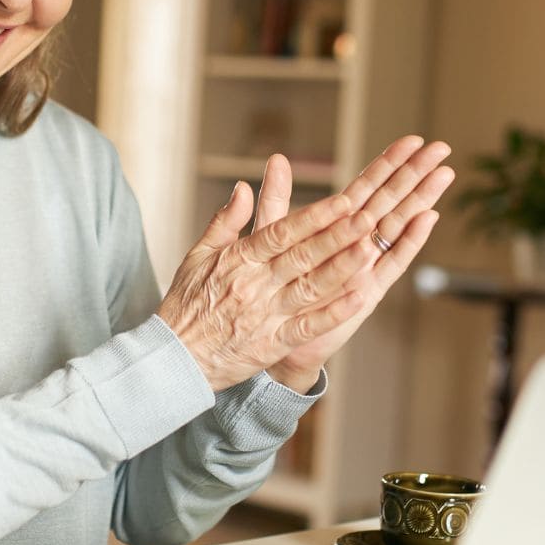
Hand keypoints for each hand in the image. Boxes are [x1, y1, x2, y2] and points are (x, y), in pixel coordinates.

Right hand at [157, 183, 382, 391]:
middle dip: (337, 235)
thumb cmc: (186, 304)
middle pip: (302, 255)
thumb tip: (243, 187)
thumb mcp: (197, 255)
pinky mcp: (272, 344)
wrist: (174, 357)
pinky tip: (358, 298)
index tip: (342, 202)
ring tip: (370, 250)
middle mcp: (255, 284)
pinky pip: (308, 326)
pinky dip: (333, 312)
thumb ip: (224, 221)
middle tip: (366, 217)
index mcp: (239, 260)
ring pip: (310, 287)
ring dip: (342, 268)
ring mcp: (266, 315)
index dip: (314, 216)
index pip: (281, 232)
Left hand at [260, 138, 454, 389]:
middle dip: (415, 173)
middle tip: (442, 148)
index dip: (389, 163)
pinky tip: (428, 218)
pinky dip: (410, 240)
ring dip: (421, 199)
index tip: (412, 139)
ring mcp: (366, 266)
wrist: (273, 338)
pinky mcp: (368, 291)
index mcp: (336, 226)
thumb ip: (276, 199)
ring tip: (444, 174)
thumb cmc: (272, 288)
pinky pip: (392, 262)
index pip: (367, 187)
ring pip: (398, 225)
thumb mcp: (269, 237)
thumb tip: (277, 158)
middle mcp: (357, 242)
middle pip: (390, 200)